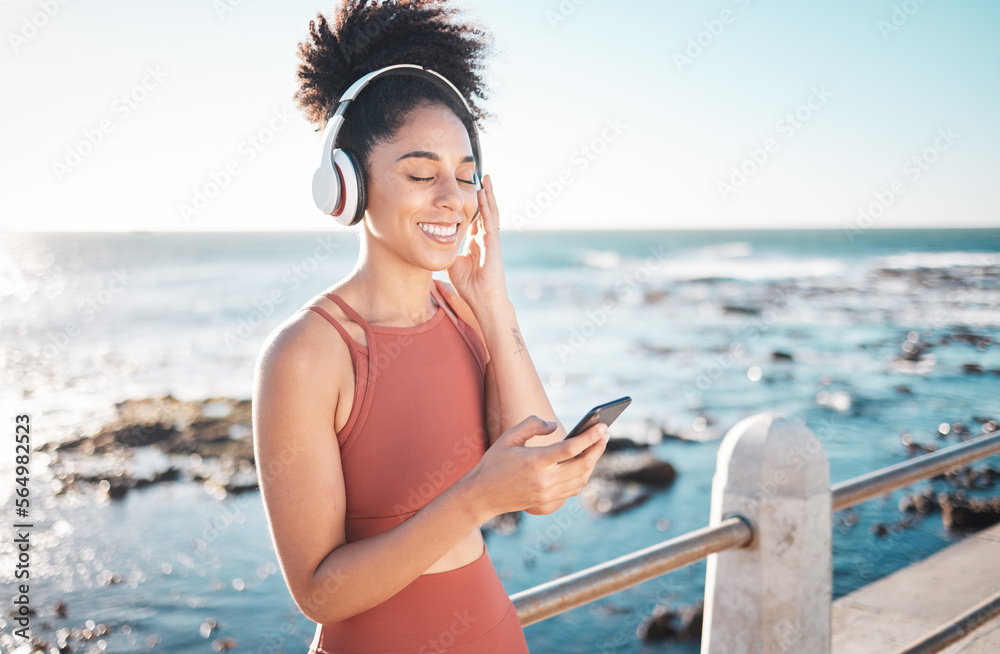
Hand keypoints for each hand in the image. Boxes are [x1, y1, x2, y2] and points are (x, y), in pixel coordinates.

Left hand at [447, 175, 506, 309]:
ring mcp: (491, 240)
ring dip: (488, 195)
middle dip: (483, 194)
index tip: (465, 190)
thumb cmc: (469, 286)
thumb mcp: (452, 264)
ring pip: (490, 212)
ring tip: (486, 178)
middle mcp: (485, 238)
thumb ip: (446, 251)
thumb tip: (431, 245)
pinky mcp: (494, 244)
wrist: (482, 300)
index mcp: (476, 242)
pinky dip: (486, 207)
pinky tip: (483, 194)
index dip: (471, 204)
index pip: (474, 218)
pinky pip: (490, 222)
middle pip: (485, 211)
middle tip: (480, 176)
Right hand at [465, 414, 608, 521]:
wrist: (482, 496)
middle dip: (598, 448)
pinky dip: (583, 475)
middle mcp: (544, 480)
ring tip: (597, 446)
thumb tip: (555, 426)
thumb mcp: (508, 437)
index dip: (589, 436)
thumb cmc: (494, 463)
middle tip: (604, 434)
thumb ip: (532, 425)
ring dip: (593, 462)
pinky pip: (574, 489)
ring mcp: (548, 493)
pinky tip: (584, 463)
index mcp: (535, 461)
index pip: (571, 448)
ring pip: (581, 478)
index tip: (602, 426)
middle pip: (583, 464)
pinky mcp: (548, 501)